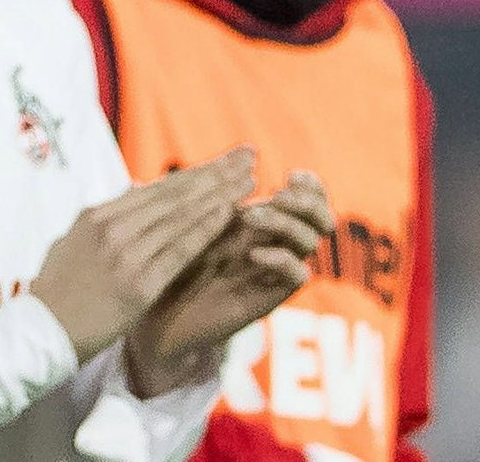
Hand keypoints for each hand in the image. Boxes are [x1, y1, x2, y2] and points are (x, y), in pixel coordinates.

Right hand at [30, 147, 256, 363]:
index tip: (223, 163)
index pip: (154, 189)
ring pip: (181, 216)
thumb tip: (127, 199)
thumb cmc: (57, 293)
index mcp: (95, 216)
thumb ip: (101, 222)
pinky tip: (230, 215)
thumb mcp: (70, 245)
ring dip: (220, 195)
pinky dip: (206, 229)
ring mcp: (124, 254)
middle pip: (173, 194)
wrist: (41, 333)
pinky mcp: (137, 284)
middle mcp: (110, 227)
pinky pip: (179, 251)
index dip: (194, 174)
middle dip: (215, 173)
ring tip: (250, 180)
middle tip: (248, 156)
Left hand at [125, 169, 333, 395]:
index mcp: (258, 221)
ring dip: (287, 222)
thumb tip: (198, 164)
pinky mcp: (267, 296)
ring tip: (252, 215)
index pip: (304, 197)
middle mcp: (273, 243)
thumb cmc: (166, 264)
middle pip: (321, 218)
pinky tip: (254, 253)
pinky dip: (282, 259)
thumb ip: (196, 198)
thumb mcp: (181, 224)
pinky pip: (297, 276)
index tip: (291, 172)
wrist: (158, 315)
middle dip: (308, 200)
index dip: (308, 184)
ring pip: (310, 242)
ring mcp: (271, 270)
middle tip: (281, 193)